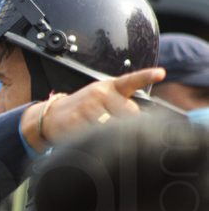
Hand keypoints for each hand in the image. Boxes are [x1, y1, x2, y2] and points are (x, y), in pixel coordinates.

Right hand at [21, 68, 165, 150]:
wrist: (51, 116)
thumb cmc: (81, 109)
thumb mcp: (101, 98)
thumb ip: (121, 103)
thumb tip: (140, 119)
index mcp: (109, 87)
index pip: (131, 81)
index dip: (146, 76)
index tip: (160, 73)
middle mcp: (100, 93)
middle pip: (130, 112)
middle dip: (126, 121)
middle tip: (108, 122)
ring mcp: (89, 106)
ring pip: (114, 125)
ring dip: (109, 132)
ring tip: (95, 128)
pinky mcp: (78, 119)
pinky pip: (97, 133)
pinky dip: (95, 137)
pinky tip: (85, 132)